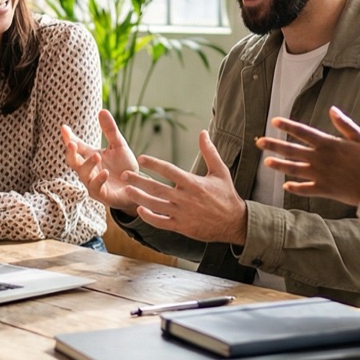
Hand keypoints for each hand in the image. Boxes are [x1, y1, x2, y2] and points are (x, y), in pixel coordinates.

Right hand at [61, 109, 145, 214]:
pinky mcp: (102, 194)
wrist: (137, 188)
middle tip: (71, 143)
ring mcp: (93, 182)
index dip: (68, 138)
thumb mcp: (119, 146)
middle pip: (72, 161)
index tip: (64, 128)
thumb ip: (110, 130)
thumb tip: (102, 110)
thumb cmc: (125, 167)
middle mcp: (88, 169)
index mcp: (90, 156)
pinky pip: (96, 187)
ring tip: (96, 155)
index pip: (76, 146)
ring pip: (83, 174)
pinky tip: (105, 172)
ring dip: (88, 164)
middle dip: (70, 153)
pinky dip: (99, 179)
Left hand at [126, 130, 247, 244]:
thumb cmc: (227, 195)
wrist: (234, 222)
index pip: (169, 170)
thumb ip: (209, 152)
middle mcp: (185, 198)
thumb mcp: (220, 171)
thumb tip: (203, 132)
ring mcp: (182, 213)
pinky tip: (140, 209)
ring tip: (127, 191)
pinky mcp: (181, 226)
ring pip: (155, 205)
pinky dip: (149, 216)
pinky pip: (161, 222)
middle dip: (138, 180)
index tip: (141, 158)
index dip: (153, 163)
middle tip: (124, 174)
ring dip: (139, 197)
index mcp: (193, 183)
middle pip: (156, 188)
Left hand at [255, 106, 359, 206]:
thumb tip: (332, 109)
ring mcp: (321, 175)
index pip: (303, 132)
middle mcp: (321, 159)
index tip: (274, 121)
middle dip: (274, 145)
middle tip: (259, 142)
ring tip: (266, 162)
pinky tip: (285, 186)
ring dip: (279, 166)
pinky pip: (306, 189)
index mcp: (330, 144)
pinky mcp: (325, 190)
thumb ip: (345, 124)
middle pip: (293, 150)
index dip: (288, 126)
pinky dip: (295, 188)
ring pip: (295, 170)